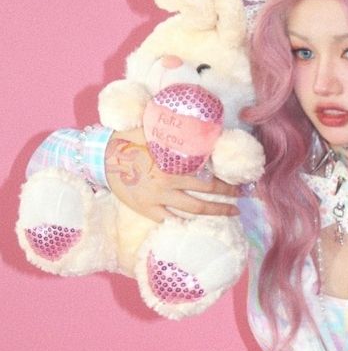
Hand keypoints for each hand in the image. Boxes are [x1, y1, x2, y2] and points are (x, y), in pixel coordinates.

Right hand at [104, 137, 240, 221]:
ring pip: (194, 208)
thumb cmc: (127, 142)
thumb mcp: (150, 130)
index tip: (240, 178)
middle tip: (243, 197)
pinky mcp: (147, 209)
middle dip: (227, 194)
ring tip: (232, 213)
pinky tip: (201, 227)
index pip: (206, 169)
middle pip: (206, 190)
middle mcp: (169, 181)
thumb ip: (173, 130)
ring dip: (215, 211)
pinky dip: (186, 224)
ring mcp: (159, 197)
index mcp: (172, 161)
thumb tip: (197, 124)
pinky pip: (171, 220)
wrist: (101, 159)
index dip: (225, 175)